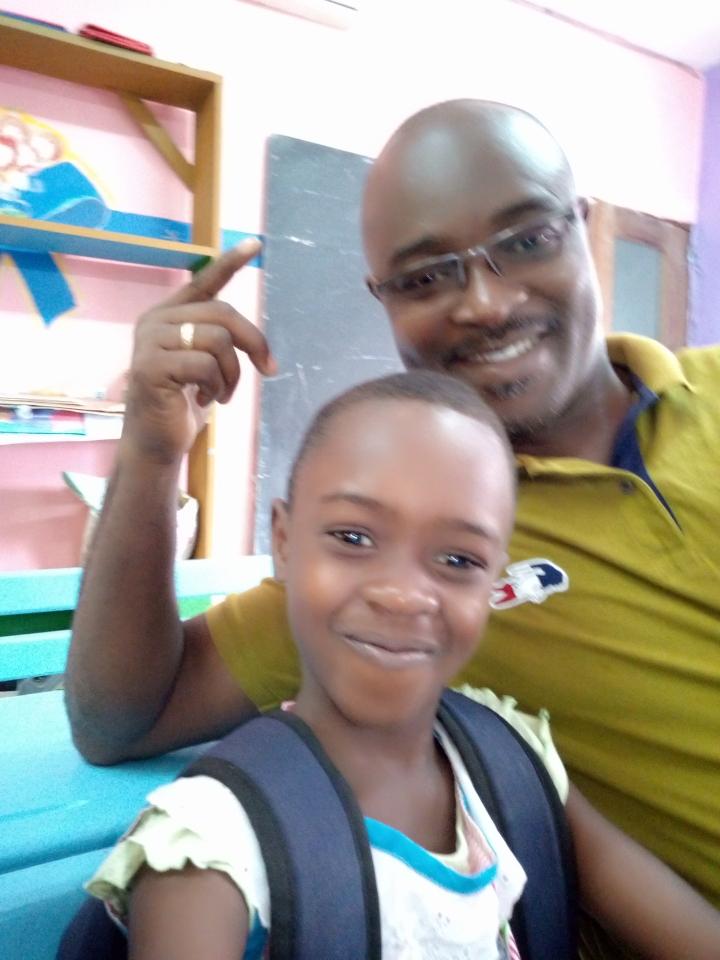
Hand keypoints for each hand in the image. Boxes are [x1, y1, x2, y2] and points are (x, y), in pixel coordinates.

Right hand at [121, 239, 274, 464]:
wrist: (155, 442)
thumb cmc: (182, 404)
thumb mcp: (205, 365)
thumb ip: (219, 340)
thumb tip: (257, 341)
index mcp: (169, 315)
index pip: (203, 281)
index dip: (230, 262)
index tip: (256, 243)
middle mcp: (155, 321)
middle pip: (223, 314)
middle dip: (253, 343)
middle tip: (268, 369)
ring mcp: (149, 342)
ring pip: (217, 340)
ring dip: (232, 373)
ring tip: (220, 392)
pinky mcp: (150, 367)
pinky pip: (205, 365)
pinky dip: (217, 387)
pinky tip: (202, 400)